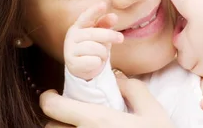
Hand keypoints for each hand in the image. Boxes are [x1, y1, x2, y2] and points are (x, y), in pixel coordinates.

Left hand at [40, 73, 174, 127]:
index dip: (49, 98)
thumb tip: (117, 79)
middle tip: (73, 113)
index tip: (54, 95)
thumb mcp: (154, 112)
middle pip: (50, 127)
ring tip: (84, 127)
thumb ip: (134, 90)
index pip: (53, 107)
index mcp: (97, 121)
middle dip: (58, 119)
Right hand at [64, 2, 122, 80]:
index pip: (86, 17)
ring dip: (104, 53)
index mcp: (78, 26)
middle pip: (95, 33)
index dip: (94, 11)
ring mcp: (70, 50)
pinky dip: (98, 63)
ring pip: (96, 48)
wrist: (84, 69)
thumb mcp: (101, 34)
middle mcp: (71, 36)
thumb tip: (113, 16)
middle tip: (121, 38)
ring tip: (101, 55)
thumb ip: (105, 24)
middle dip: (110, 35)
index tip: (103, 4)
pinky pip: (94, 61)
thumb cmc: (94, 47)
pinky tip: (94, 63)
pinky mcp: (72, 63)